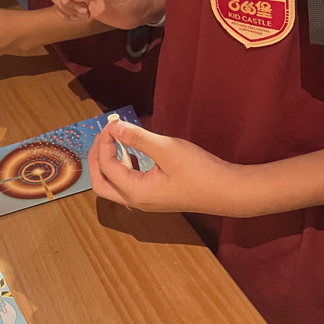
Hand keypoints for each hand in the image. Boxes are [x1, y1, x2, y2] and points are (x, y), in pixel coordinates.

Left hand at [88, 120, 242, 214]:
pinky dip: (122, 166)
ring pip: (113, 184)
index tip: (113, 122)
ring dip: (108, 161)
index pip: (105, 166)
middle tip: (104, 134)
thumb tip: (114, 127)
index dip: (104, 141)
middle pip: (101, 183)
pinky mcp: (154, 196)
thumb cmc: (199, 170)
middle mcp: (136, 201)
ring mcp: (145, 201)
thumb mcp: (167, 149)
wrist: (227, 191)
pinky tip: (132, 151)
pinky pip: (127, 183)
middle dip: (96, 157)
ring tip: (115, 138)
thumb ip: (138, 138)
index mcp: (136, 192)